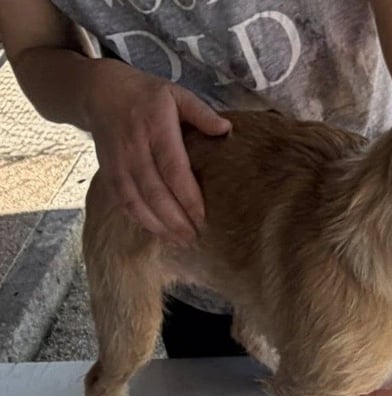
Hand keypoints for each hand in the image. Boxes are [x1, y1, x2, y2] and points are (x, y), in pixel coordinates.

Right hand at [84, 59, 230, 243]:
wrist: (97, 92)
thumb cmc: (146, 95)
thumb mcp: (176, 94)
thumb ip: (201, 113)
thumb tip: (226, 130)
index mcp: (155, 126)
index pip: (173, 168)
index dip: (186, 196)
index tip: (202, 217)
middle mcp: (134, 147)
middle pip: (154, 190)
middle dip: (173, 219)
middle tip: (193, 238)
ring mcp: (118, 161)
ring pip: (136, 200)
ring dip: (157, 225)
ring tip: (178, 241)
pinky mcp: (108, 172)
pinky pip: (122, 201)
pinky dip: (138, 219)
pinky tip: (156, 232)